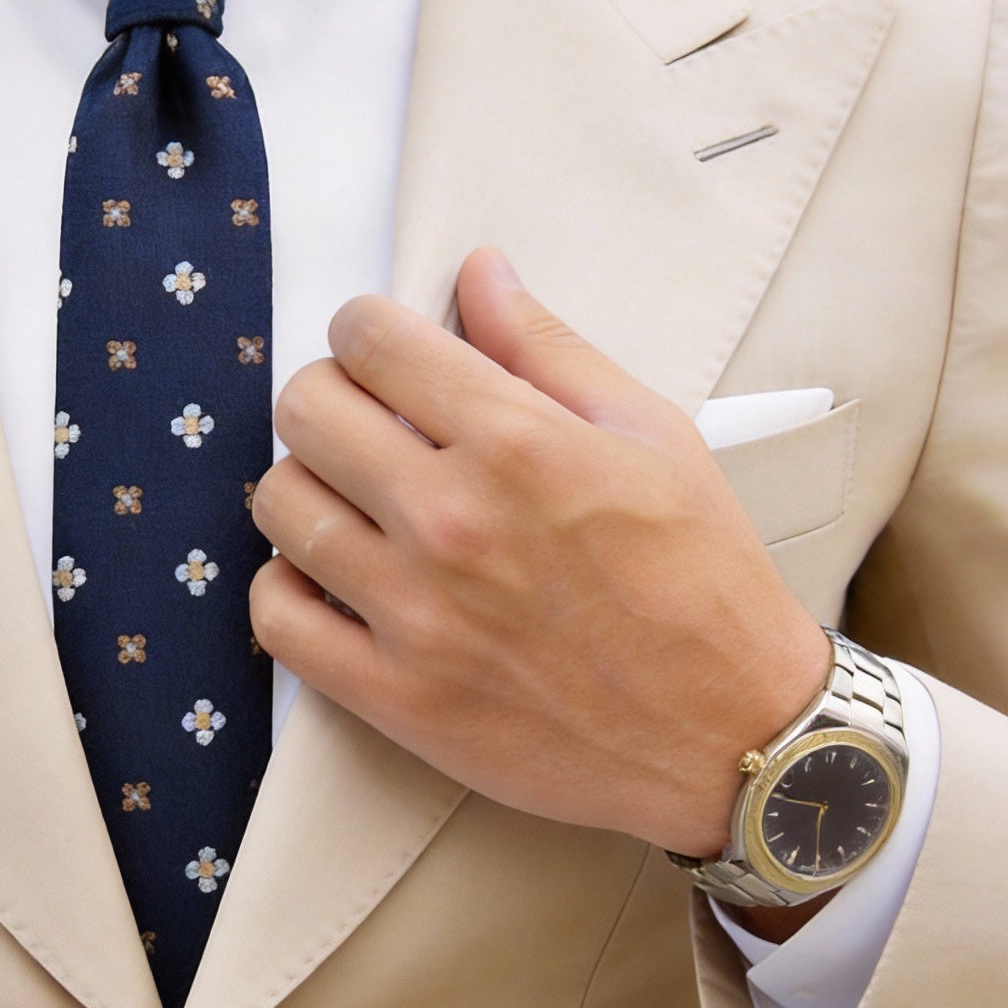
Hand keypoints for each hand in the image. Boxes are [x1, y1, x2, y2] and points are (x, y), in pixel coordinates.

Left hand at [249, 248, 832, 859]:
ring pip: (279, 506)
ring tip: (352, 502)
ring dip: (305, 488)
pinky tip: (331, 578)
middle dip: (329, 397)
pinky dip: (287, 588)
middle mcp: (451, 520)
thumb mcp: (651, 436)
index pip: (369, 340)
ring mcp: (414, 613)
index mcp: (516, 443)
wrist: (730, 735)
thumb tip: (478, 271)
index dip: (365, 329)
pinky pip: (277, 618)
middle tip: (366, 423)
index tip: (381, 350)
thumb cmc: (702, 581)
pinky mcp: (395, 695)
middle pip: (305, 411)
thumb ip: (548, 349)